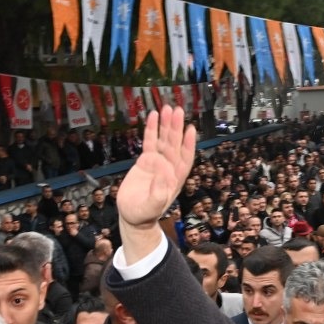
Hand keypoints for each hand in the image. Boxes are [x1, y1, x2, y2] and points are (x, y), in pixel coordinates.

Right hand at [118, 108, 195, 251]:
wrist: (132, 215)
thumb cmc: (144, 213)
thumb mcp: (151, 207)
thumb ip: (158, 193)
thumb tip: (164, 174)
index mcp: (175, 178)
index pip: (185, 158)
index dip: (188, 144)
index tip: (190, 129)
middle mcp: (169, 167)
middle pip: (175, 144)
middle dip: (176, 128)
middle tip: (177, 110)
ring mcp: (158, 162)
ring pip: (164, 140)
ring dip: (166, 125)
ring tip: (167, 108)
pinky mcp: (146, 160)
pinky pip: (150, 141)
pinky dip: (152, 129)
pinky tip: (153, 116)